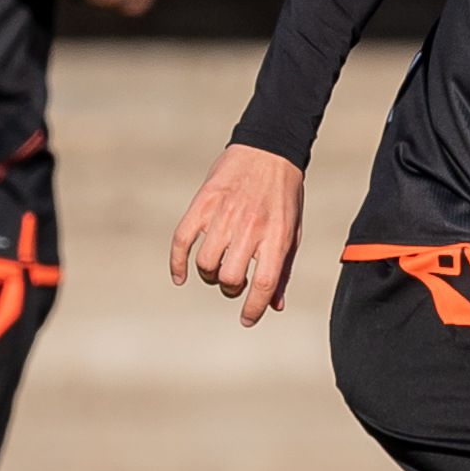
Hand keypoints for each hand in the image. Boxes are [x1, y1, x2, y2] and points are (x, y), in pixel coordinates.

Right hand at [168, 144, 306, 325]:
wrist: (269, 151)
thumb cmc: (284, 197)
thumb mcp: (292, 231)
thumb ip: (282, 268)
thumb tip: (274, 306)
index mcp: (276, 236)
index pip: (263, 283)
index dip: (254, 308)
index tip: (247, 319)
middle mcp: (249, 227)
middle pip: (230, 278)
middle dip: (230, 289)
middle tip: (234, 282)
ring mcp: (223, 215)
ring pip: (206, 264)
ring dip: (209, 276)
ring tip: (217, 268)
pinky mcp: (202, 204)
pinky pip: (181, 241)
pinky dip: (177, 264)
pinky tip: (181, 276)